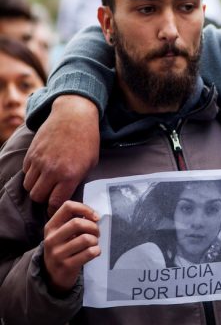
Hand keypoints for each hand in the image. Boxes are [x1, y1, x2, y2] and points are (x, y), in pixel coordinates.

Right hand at [23, 95, 99, 214]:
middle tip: (51, 194)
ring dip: (36, 187)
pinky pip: (26, 172)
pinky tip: (42, 170)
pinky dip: (32, 175)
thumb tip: (69, 194)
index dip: (54, 208)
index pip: (55, 202)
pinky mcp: (31, 153)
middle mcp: (52, 170)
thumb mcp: (91, 163)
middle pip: (38, 197)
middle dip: (44, 199)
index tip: (56, 208)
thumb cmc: (87, 140)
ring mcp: (39, 161)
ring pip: (29, 186)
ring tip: (46, 183)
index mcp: (70, 175)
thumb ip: (78, 180)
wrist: (74, 116)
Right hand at [43, 201, 99, 292]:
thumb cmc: (64, 249)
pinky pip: (89, 252)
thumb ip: (76, 221)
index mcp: (51, 227)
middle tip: (96, 233)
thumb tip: (94, 215)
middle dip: (93, 227)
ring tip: (93, 244)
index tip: (95, 217)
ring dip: (95, 240)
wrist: (52, 276)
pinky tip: (94, 252)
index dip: (85, 208)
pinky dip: (97, 250)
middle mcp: (51, 239)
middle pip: (77, 223)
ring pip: (86, 238)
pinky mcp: (67, 266)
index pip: (68, 207)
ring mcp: (57, 253)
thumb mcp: (63, 234)